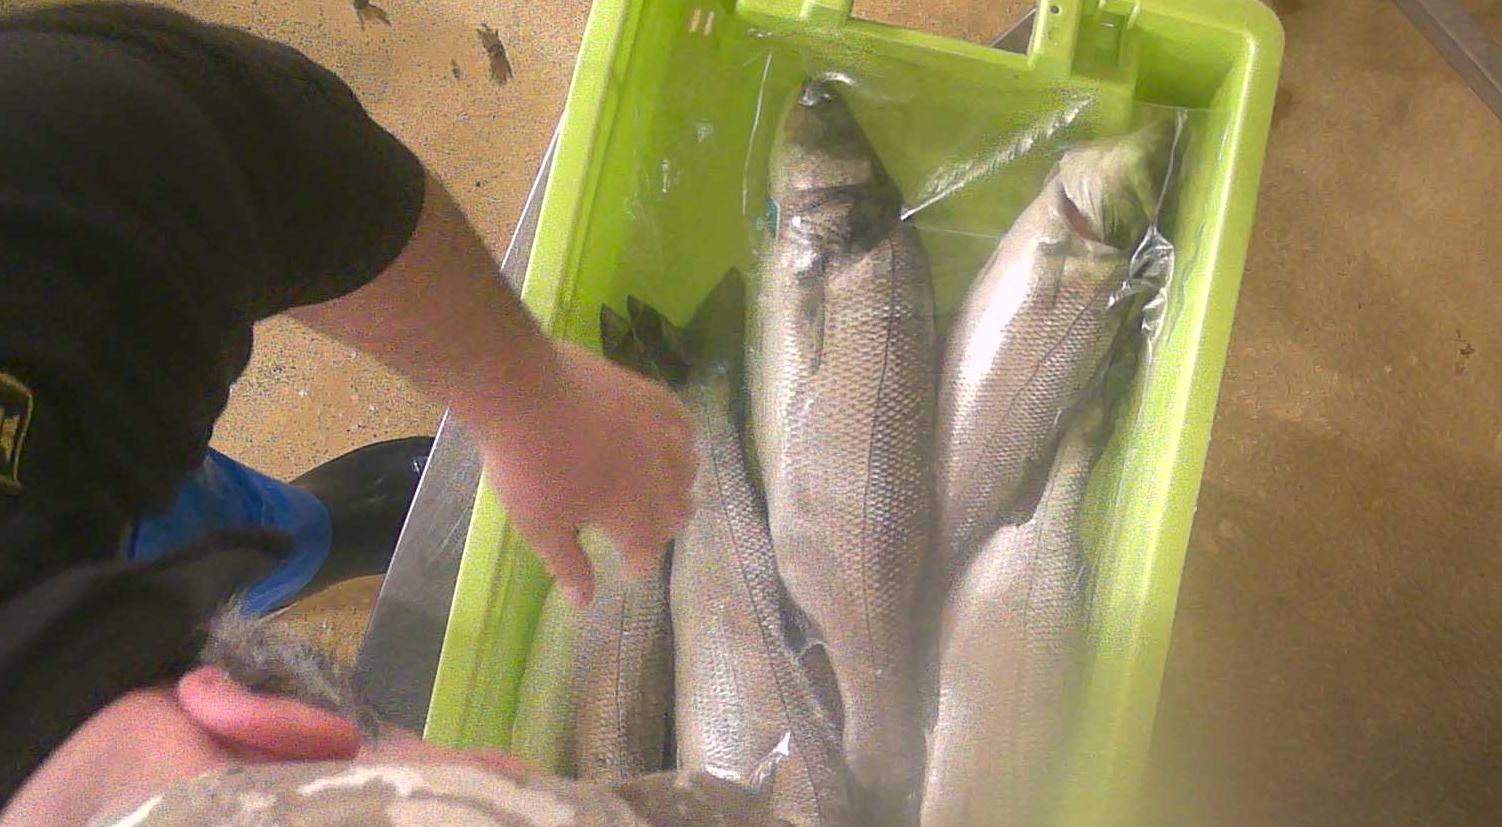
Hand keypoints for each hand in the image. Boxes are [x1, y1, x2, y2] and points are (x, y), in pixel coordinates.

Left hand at [477, 342, 694, 604]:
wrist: (525, 391)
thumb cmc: (529, 466)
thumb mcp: (540, 526)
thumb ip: (569, 565)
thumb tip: (585, 602)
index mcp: (633, 514)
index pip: (650, 549)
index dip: (639, 562)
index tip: (627, 567)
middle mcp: (660, 476)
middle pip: (679, 510)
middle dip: (662, 525)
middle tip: (639, 527)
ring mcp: (662, 433)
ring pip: (689, 468)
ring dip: (676, 483)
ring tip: (655, 484)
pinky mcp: (654, 398)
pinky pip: (684, 425)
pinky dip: (679, 441)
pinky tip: (664, 441)